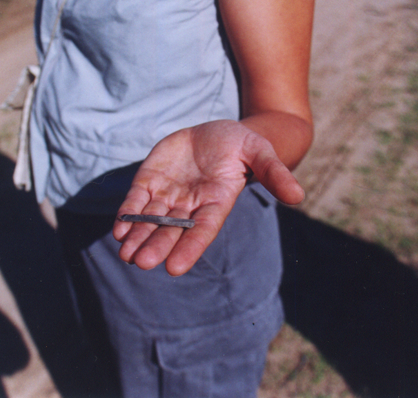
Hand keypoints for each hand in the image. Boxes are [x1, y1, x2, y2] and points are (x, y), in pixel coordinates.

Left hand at [113, 119, 303, 275]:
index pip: (203, 230)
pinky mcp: (151, 180)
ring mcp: (169, 194)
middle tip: (140, 263)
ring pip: (151, 220)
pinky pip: (137, 200)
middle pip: (171, 230)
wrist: (214, 133)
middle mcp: (190, 205)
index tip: (174, 269)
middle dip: (156, 246)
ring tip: (125, 255)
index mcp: (216, 202)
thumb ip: (274, 173)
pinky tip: (119, 228)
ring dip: (138, 237)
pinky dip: (128, 213)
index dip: (189, 248)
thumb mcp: (259, 151)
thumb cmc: (240, 144)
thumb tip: (298, 196)